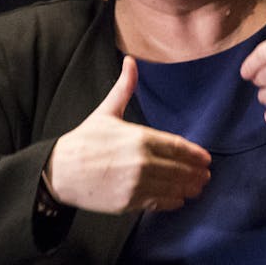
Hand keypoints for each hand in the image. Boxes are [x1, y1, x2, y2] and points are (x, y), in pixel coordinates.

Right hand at [45, 56, 211, 213]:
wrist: (59, 171)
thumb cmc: (84, 141)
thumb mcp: (106, 112)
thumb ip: (124, 88)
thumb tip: (131, 61)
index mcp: (139, 137)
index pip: (177, 146)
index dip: (195, 154)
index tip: (206, 159)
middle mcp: (142, 162)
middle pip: (179, 169)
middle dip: (196, 173)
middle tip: (206, 176)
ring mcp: (136, 184)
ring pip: (172, 187)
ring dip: (188, 188)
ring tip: (197, 188)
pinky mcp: (129, 202)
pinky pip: (158, 203)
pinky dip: (172, 202)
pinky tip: (178, 200)